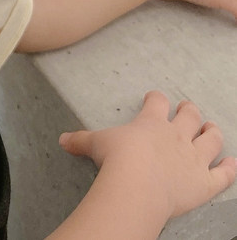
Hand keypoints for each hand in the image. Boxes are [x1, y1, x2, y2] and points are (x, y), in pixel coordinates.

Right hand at [60, 91, 236, 220]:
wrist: (137, 184)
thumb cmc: (116, 160)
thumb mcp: (94, 144)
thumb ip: (80, 140)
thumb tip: (61, 139)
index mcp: (151, 122)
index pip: (157, 102)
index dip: (157, 98)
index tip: (155, 97)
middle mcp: (176, 136)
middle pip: (190, 116)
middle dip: (190, 111)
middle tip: (189, 108)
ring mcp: (193, 158)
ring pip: (211, 140)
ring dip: (213, 133)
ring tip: (212, 128)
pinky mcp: (205, 182)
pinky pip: (224, 174)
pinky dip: (230, 169)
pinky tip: (233, 164)